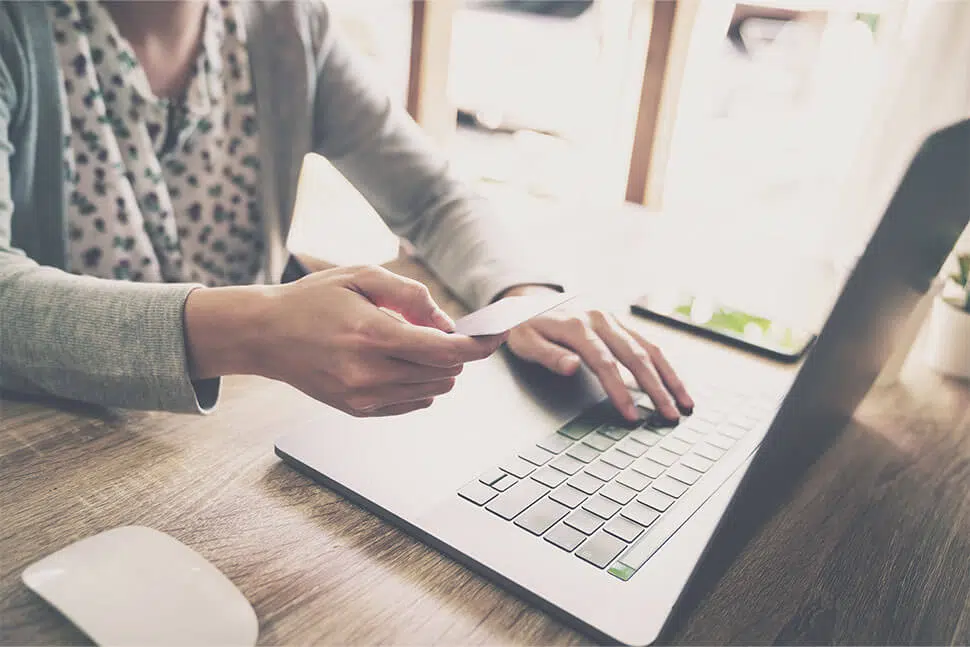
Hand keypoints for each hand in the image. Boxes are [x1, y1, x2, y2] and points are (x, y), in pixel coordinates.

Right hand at [185, 265, 506, 415]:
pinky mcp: (358, 410)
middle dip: (454, 351)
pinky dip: (419, 383)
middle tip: (436, 329)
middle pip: (445, 372)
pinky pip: (413, 402)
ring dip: (438, 368)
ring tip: (408, 342)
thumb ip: (411, 296)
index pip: (446, 351)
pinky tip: (397, 362)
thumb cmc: (313, 300)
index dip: (480, 345)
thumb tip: (447, 324)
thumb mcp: (362, 277)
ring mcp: (363, 397)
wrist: (265, 335)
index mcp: (372, 335)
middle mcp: (370, 372)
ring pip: (433, 389)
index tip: (498, 336)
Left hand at [501, 286, 692, 421]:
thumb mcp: (524, 342)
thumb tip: (572, 367)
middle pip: (636, 356)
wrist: (527, 299)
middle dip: (657, 389)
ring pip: (649, 348)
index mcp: (577, 326)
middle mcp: (600, 319)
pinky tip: (675, 383)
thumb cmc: (524, 327)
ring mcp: (612, 320)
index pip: (605, 363)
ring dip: (669, 377)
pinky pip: (647, 343)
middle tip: (671, 416)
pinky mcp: (619, 323)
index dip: (621, 391)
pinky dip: (664, 364)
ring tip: (685, 403)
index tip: (633, 416)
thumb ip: (548, 355)